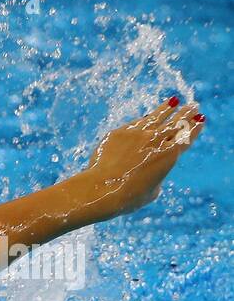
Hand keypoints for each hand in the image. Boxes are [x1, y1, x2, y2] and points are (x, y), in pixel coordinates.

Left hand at [80, 96, 204, 216]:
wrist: (101, 190)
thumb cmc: (128, 198)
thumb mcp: (152, 190)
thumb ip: (156, 173)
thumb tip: (149, 165)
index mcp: (169, 155)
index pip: (186, 136)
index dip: (194, 127)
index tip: (200, 119)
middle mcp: (156, 140)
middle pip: (175, 122)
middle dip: (186, 113)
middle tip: (193, 105)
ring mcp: (137, 134)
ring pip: (156, 117)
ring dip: (166, 109)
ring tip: (173, 102)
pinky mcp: (119, 133)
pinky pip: (135, 124)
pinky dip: (144, 120)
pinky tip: (147, 118)